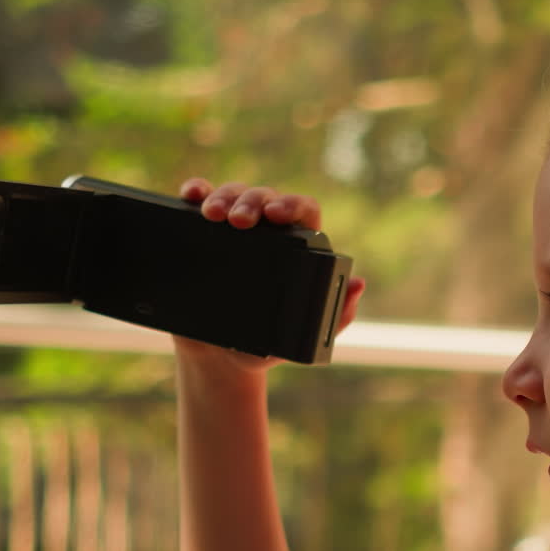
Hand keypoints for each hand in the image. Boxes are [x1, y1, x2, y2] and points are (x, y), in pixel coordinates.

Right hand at [173, 179, 364, 370]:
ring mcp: (233, 230)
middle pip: (264, 197)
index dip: (292, 205)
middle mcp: (267, 231)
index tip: (277, 214)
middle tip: (238, 221)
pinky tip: (191, 194)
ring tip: (213, 214)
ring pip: (233, 194)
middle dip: (251, 202)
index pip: (302, 210)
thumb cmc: (264, 348)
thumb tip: (358, 286)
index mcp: (297, 247)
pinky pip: (201, 201)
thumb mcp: (297, 340)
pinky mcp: (202, 232)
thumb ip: (334, 318)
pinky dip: (196, 191)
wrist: (218, 359)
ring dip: (223, 197)